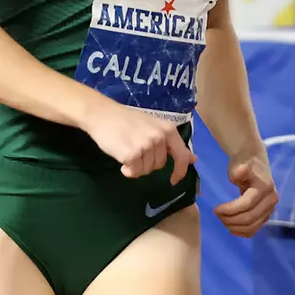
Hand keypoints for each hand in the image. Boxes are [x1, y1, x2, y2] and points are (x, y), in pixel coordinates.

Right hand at [80, 98, 195, 182]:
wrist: (100, 113)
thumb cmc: (125, 120)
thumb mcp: (153, 127)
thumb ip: (171, 143)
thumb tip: (193, 159)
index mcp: (168, 130)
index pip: (182, 156)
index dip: (179, 171)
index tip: (173, 180)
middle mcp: (159, 137)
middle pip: (159, 165)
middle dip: (147, 163)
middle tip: (134, 149)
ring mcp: (146, 145)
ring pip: (146, 170)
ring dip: (136, 166)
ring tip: (125, 150)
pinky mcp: (131, 154)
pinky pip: (134, 172)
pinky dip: (127, 170)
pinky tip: (120, 158)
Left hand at [214, 153, 277, 237]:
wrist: (255, 164)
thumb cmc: (245, 164)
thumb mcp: (240, 163)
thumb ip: (239, 170)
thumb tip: (240, 171)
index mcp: (265, 188)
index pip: (247, 204)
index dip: (230, 209)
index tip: (216, 209)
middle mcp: (271, 201)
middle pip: (250, 218)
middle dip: (231, 219)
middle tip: (217, 214)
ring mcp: (270, 210)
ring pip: (253, 226)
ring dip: (235, 227)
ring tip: (222, 220)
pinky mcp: (266, 215)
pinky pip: (255, 229)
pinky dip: (242, 232)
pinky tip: (230, 228)